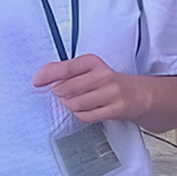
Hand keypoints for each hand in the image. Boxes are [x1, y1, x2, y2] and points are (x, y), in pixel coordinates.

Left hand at [32, 54, 149, 124]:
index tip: (37, 81)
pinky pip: (87, 116)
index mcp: (93, 62)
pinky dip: (81, 115)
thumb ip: (68, 71)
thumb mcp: (91, 70)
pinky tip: (84, 110)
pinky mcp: (115, 109)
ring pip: (75, 103)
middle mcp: (102, 75)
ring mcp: (110, 93)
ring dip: (70, 105)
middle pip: (67, 88)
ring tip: (74, 102)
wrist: (139, 94)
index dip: (47, 75)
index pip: (65, 67)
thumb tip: (43, 77)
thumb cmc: (110, 81)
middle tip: (60, 94)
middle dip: (59, 93)